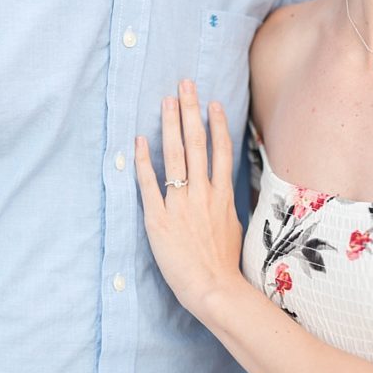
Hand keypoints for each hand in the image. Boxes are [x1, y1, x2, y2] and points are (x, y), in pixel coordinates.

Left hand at [134, 79, 244, 316]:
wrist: (214, 287)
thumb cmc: (224, 265)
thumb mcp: (235, 228)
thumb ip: (228, 206)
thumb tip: (226, 194)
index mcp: (222, 195)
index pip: (220, 150)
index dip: (217, 123)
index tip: (212, 102)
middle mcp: (203, 193)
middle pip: (197, 143)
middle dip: (190, 110)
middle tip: (184, 84)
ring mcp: (180, 203)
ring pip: (176, 155)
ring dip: (170, 124)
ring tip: (166, 100)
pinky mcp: (158, 218)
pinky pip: (149, 183)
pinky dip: (143, 160)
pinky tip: (138, 140)